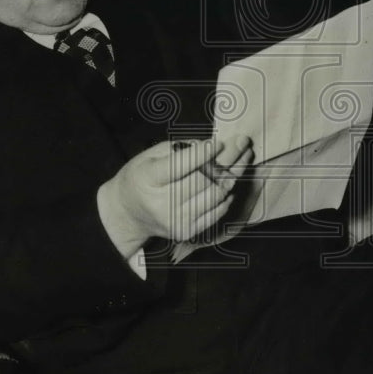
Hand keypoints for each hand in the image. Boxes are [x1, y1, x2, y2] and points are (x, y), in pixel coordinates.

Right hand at [98, 138, 247, 257]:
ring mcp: (176, 220)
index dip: (202, 154)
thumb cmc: (141, 178)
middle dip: (228, 159)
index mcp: (149, 179)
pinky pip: (216, 212)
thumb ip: (179, 149)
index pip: (179, 167)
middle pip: (203, 180)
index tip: (220, 142)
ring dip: (234, 175)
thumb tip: (211, 147)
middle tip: (243, 142)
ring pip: (215, 196)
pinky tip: (232, 180)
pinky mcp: (187, 231)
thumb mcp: (150, 156)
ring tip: (244, 158)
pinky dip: (227, 195)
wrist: (128, 214)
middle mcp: (162, 203)